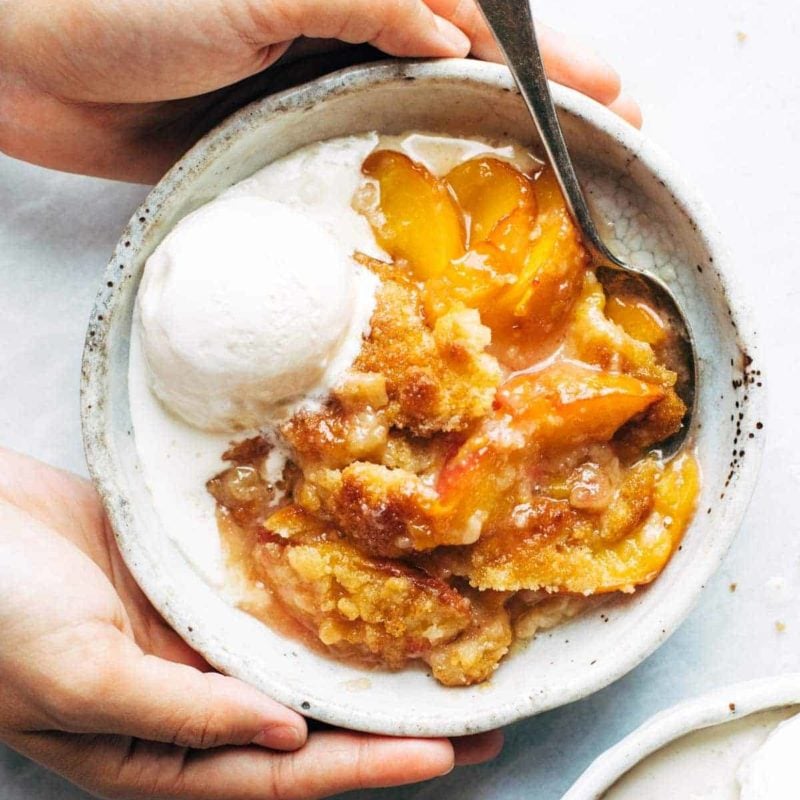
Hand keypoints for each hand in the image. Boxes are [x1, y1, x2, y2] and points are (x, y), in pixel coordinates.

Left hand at [0, 0, 639, 182]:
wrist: (24, 60)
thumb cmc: (122, 2)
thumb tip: (444, 30)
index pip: (473, 16)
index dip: (546, 56)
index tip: (609, 97)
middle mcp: (343, 37)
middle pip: (462, 73)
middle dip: (535, 109)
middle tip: (600, 149)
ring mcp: (313, 96)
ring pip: (416, 126)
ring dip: (480, 156)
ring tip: (542, 194)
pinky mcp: (280, 148)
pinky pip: (354, 172)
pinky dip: (400, 195)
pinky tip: (437, 223)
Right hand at [0, 448, 501, 798]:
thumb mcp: (81, 678)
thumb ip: (181, 715)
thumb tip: (282, 732)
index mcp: (160, 749)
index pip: (282, 772)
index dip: (364, 765)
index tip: (440, 753)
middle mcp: (192, 698)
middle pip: (308, 721)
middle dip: (387, 726)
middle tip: (472, 721)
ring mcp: (198, 637)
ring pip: (298, 659)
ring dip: (363, 662)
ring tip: (437, 657)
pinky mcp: (197, 584)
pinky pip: (271, 597)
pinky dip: (318, 599)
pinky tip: (364, 588)